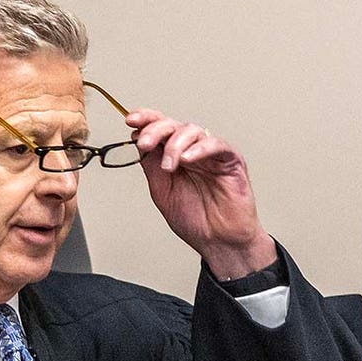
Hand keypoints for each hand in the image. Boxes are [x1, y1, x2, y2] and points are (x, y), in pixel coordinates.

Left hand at [126, 108, 276, 278]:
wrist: (218, 241)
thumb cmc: (195, 219)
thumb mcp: (161, 190)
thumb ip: (151, 165)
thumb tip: (137, 142)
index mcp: (175, 155)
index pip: (160, 128)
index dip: (146, 119)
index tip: (130, 120)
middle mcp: (192, 151)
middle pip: (173, 125)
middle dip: (155, 130)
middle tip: (144, 144)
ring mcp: (211, 154)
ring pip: (192, 131)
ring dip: (175, 144)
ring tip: (168, 167)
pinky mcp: (231, 160)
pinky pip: (217, 144)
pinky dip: (199, 148)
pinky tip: (187, 159)